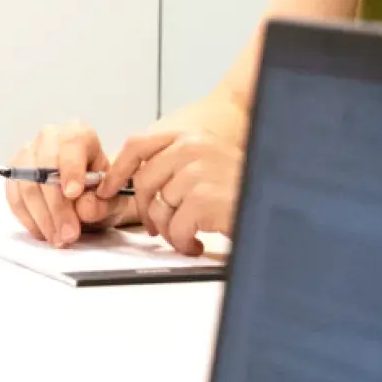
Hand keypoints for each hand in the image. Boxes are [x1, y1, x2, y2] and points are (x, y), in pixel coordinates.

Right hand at [3, 121, 134, 247]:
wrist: (89, 197)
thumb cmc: (103, 192)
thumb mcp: (114, 199)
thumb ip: (104, 203)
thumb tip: (83, 206)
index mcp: (79, 134)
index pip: (70, 145)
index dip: (70, 170)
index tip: (73, 194)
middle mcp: (50, 137)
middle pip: (44, 168)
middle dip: (56, 206)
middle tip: (69, 234)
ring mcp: (27, 154)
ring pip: (27, 185)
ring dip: (42, 217)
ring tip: (59, 239)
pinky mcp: (14, 173)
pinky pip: (14, 197)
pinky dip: (28, 218)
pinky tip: (44, 233)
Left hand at [97, 130, 241, 256]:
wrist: (275, 202)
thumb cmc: (240, 188)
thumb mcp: (205, 164)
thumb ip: (172, 166)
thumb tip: (128, 182)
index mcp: (189, 136)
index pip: (138, 144)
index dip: (117, 170)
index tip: (106, 190)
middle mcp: (192, 148)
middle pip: (143, 182)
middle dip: (146, 211)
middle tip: (159, 228)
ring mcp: (197, 171)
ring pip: (158, 209)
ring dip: (170, 231)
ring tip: (187, 237)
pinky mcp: (202, 198)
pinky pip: (175, 228)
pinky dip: (183, 243)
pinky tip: (197, 244)